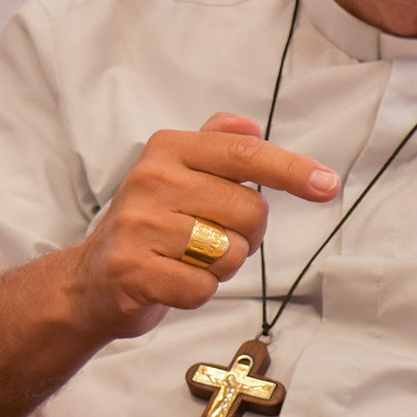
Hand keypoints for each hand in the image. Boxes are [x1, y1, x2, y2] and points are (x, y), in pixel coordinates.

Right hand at [69, 112, 339, 337]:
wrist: (88, 281)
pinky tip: (172, 281)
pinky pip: (203, 287)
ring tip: (186, 259)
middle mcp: (151, 179)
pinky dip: (197, 292)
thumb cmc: (151, 225)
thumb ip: (216, 145)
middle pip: (250, 212)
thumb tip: (249, 124)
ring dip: (221, 266)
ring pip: (231, 253)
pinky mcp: (133, 270)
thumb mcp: (177, 174)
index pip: (245, 155)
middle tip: (210, 238)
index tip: (329, 185)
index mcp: (168, 149)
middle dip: (245, 236)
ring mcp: (139, 225)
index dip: (293, 170)